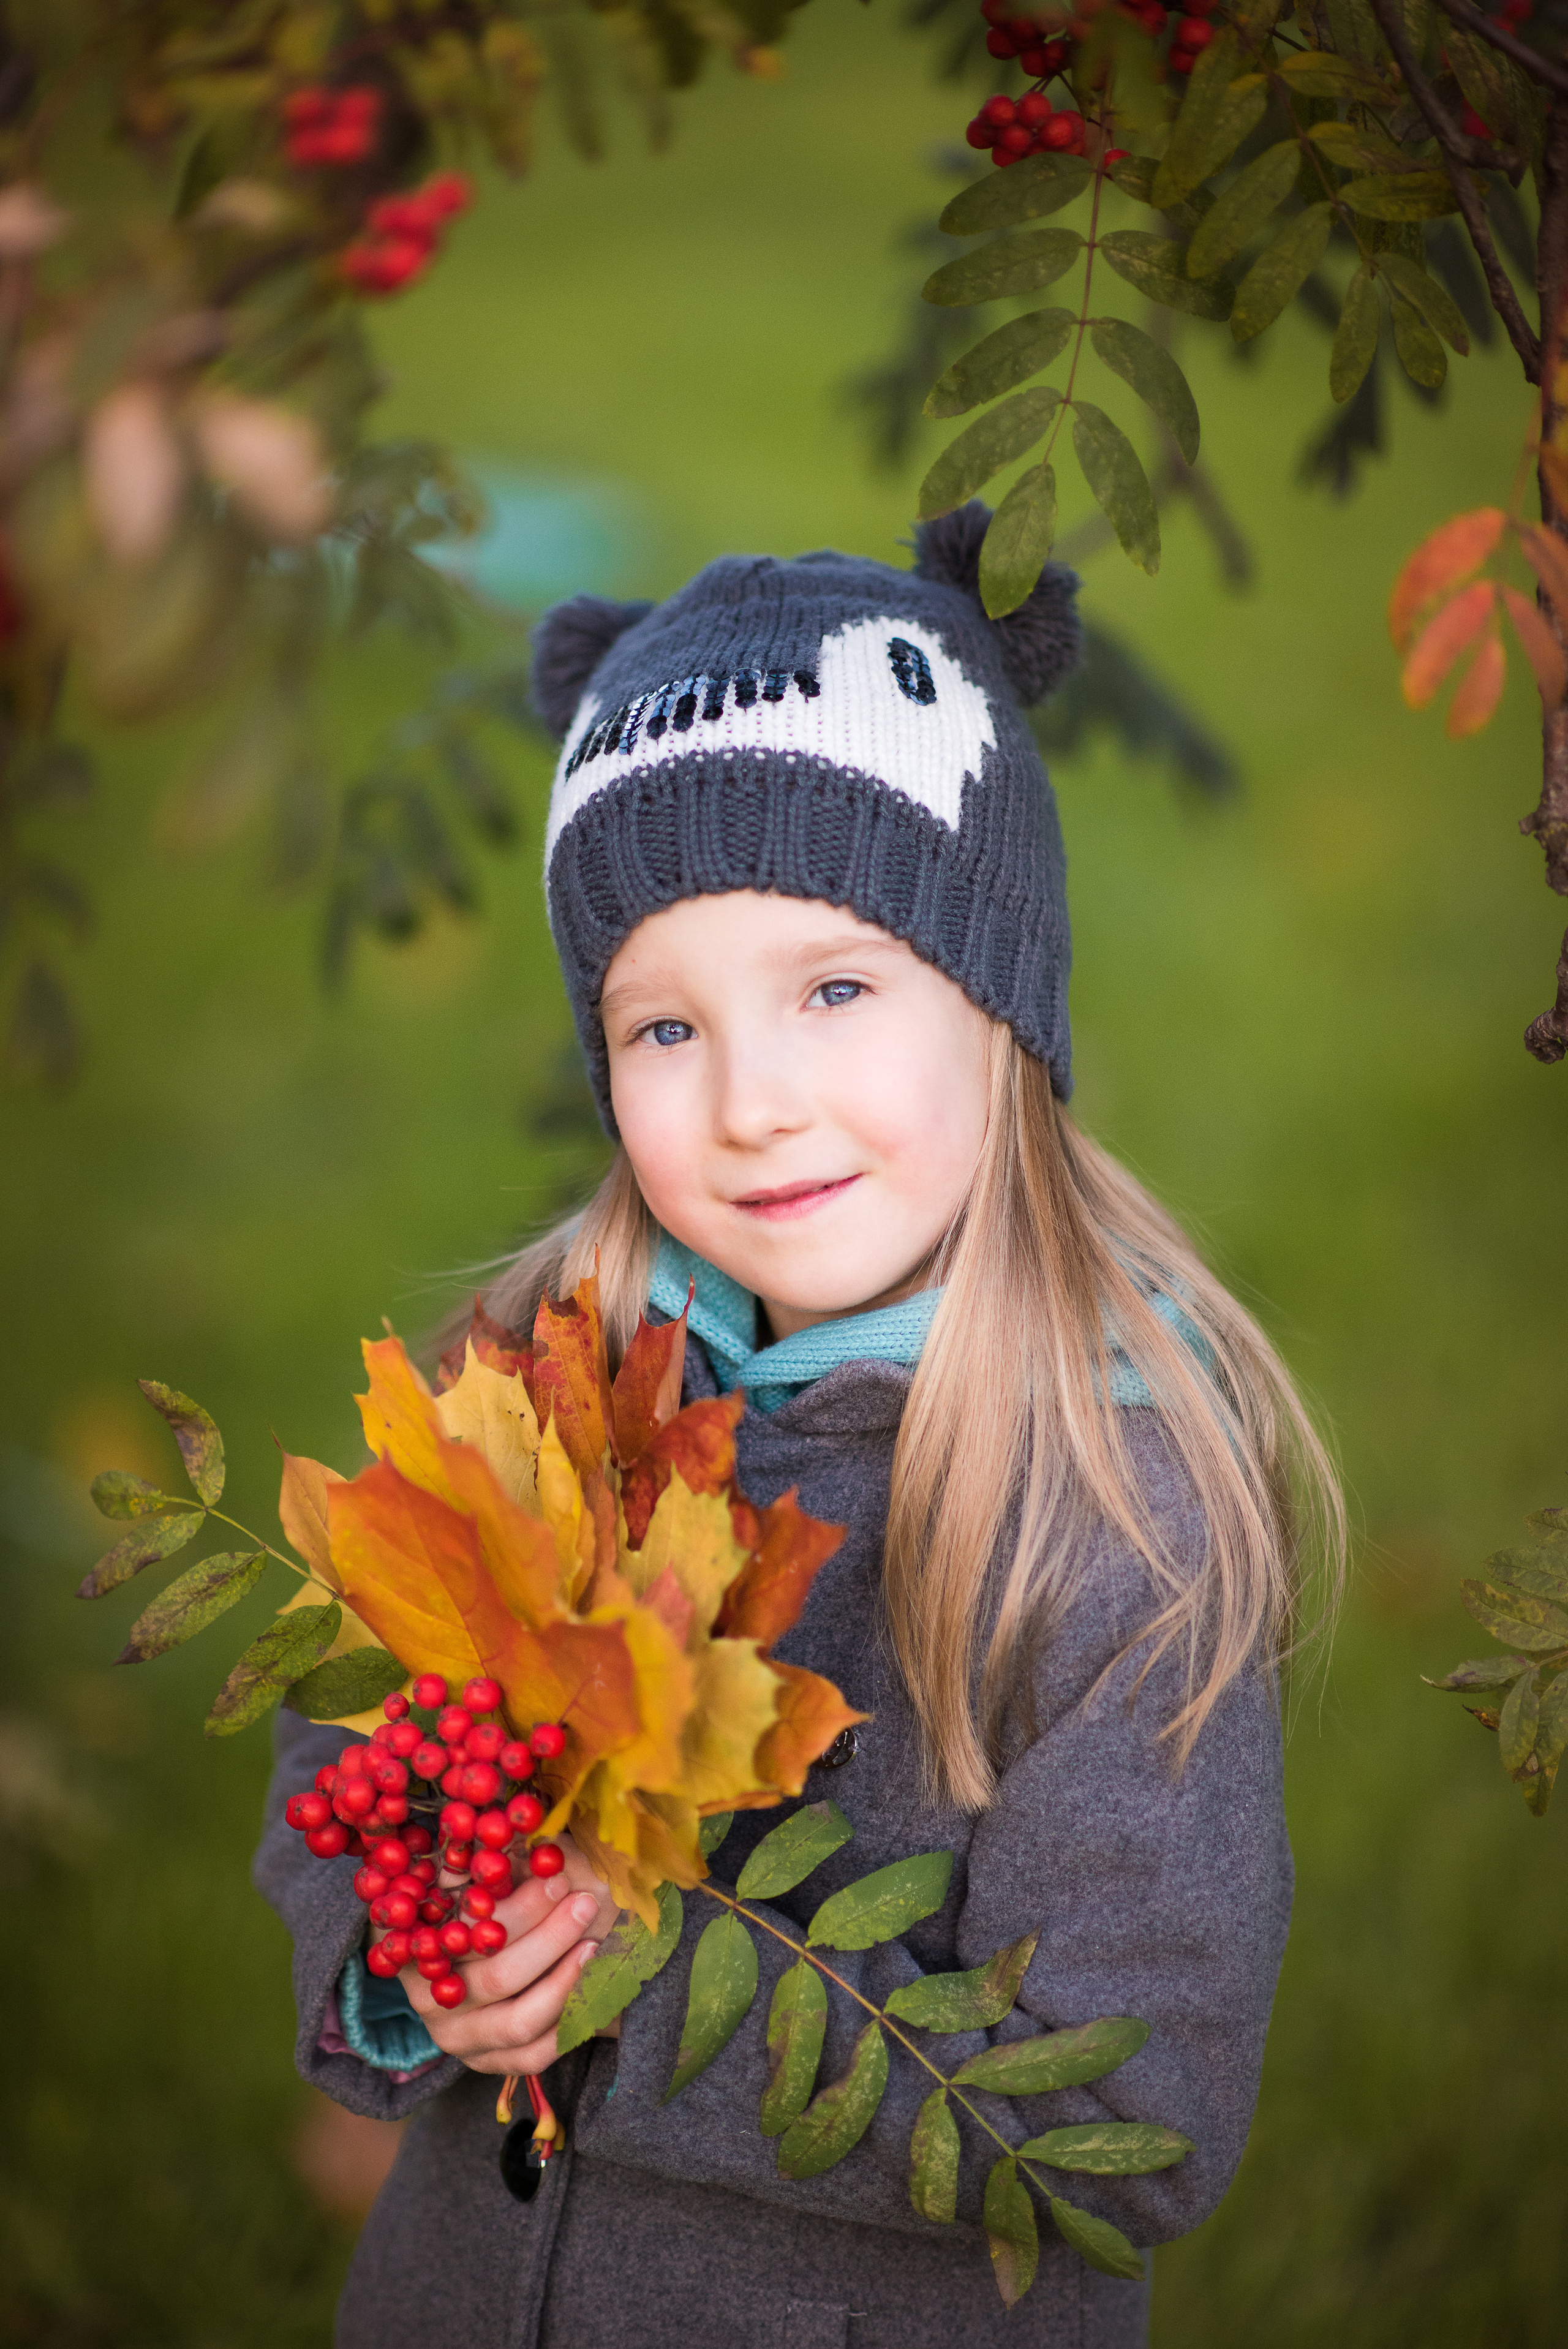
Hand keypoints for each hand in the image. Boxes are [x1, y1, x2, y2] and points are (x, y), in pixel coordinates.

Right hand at [386, 1833, 621, 2075]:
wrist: (446, 1971)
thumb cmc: (463, 1910)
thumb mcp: (462, 1884)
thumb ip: (481, 1865)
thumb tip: (522, 1826)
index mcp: (421, 1948)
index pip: (470, 1931)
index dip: (518, 1905)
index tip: (557, 1874)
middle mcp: (435, 2001)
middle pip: (500, 1975)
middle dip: (551, 1936)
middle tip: (587, 1902)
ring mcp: (460, 2040)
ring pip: (521, 2021)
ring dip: (566, 1981)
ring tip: (595, 1943)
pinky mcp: (488, 2063)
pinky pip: (534, 2056)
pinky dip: (569, 2025)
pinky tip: (594, 1991)